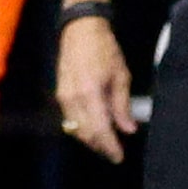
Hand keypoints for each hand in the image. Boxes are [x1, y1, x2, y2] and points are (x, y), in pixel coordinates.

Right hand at [56, 15, 136, 163]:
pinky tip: (94, 127)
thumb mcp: (121, 76)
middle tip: (113, 153)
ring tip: (105, 142)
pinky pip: (70, 119)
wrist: (79, 32)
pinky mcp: (59, 95)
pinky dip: (83, 127)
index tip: (118, 157)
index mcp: (89, 94)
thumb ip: (122, 105)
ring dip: (90, 139)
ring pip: (75, 128)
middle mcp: (72, 99)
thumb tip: (128, 129)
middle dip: (99, 146)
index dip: (109, 146)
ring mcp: (62, 98)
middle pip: (84, 133)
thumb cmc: (104, 50)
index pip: (99, 129)